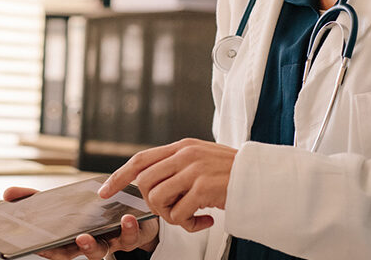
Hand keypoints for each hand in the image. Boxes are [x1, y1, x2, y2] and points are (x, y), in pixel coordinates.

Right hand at [2, 187, 158, 258]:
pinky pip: (131, 237)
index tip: (42, 246)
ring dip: (113, 237)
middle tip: (80, 237)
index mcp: (71, 238)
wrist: (124, 211)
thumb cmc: (85, 210)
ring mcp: (110, 242)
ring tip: (107, 224)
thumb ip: (32, 198)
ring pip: (108, 248)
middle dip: (82, 246)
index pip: (58, 249)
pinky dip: (130, 227)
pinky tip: (128, 216)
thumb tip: (7, 194)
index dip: (50, 250)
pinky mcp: (130, 236)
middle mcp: (90, 244)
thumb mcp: (58, 202)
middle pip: (84, 252)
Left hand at [98, 139, 236, 232]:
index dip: (119, 176)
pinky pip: (179, 214)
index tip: (104, 191)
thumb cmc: (233, 174)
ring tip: (190, 217)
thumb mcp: (202, 159)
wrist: (265, 177)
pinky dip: (188, 225)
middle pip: (144, 182)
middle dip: (151, 203)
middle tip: (172, 211)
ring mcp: (194, 170)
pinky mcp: (204, 188)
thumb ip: (178, 164)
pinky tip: (204, 221)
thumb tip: (149, 181)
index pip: (140, 159)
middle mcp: (185, 154)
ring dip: (170, 216)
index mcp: (181, 146)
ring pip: (157, 199)